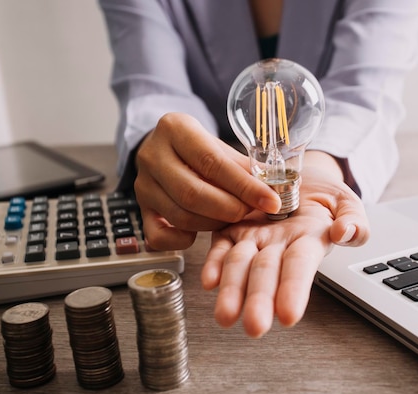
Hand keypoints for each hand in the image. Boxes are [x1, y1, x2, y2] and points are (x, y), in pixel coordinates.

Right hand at [133, 113, 280, 249]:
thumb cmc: (200, 149)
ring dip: (213, 224)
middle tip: (250, 212)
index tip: (270, 201)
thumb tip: (277, 188)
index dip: (244, 186)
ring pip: (180, 215)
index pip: (211, 162)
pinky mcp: (140, 209)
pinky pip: (159, 235)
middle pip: (193, 193)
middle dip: (229, 209)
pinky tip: (200, 233)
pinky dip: (183, 240)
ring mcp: (143, 184)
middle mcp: (152, 155)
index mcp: (175, 128)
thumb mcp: (221, 147)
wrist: (166, 148)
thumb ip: (245, 167)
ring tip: (232, 218)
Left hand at [201, 158, 369, 337]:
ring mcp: (252, 239)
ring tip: (225, 315)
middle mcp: (277, 246)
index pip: (300, 267)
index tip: (289, 315)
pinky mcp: (230, 228)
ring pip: (239, 265)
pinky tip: (209, 281)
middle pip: (266, 274)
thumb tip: (344, 232)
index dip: (294, 289)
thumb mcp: (346, 201)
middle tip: (254, 326)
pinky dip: (213, 264)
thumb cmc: (320, 195)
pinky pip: (220, 247)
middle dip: (259, 300)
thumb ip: (354, 219)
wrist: (294, 175)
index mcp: (307, 241)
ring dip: (232, 290)